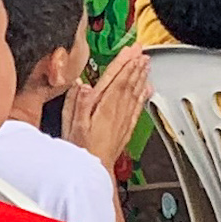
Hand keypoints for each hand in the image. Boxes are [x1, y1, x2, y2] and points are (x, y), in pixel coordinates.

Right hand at [65, 40, 151, 168]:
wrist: (96, 169)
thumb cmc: (81, 148)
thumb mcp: (72, 124)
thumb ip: (77, 103)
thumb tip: (82, 85)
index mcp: (103, 107)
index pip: (116, 80)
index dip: (124, 64)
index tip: (131, 52)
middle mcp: (117, 111)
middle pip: (129, 83)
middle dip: (135, 66)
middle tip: (142, 52)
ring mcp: (124, 119)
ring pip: (135, 93)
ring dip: (141, 77)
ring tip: (146, 64)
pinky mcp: (126, 127)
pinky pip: (138, 107)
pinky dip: (144, 95)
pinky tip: (148, 89)